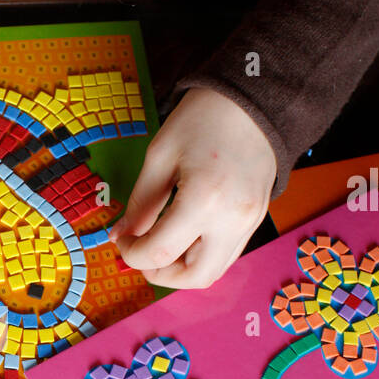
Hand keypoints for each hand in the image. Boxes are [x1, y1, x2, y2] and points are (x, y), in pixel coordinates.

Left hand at [111, 87, 277, 288]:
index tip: (121, 240)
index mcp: (204, 201)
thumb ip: (140, 203)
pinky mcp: (257, 219)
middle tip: (141, 255)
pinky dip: (201, 256)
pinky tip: (184, 237)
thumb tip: (121, 235)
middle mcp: (232, 220)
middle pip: (194, 278)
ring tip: (161, 245)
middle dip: (160, 275)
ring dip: (182, 270)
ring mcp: (250, 223)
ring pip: (213, 272)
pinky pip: (227, 254)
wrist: (254, 100)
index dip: (132, 255)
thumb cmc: (205, 118)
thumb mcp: (160, 157)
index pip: (159, 253)